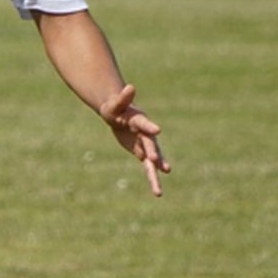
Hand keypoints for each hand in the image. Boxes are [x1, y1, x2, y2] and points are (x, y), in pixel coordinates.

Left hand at [96, 82, 168, 197]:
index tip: (158, 130)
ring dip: (157, 169)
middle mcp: (146, 133)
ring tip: (162, 183)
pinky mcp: (142, 152)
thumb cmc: (114, 108)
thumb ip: (122, 98)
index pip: (144, 123)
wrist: (119, 115)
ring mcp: (145, 144)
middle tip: (158, 162)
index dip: (150, 126)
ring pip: (153, 159)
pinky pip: (148, 167)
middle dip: (154, 152)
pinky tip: (158, 190)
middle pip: (151, 144)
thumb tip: (130, 87)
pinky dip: (152, 176)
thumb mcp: (114, 104)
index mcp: (138, 119)